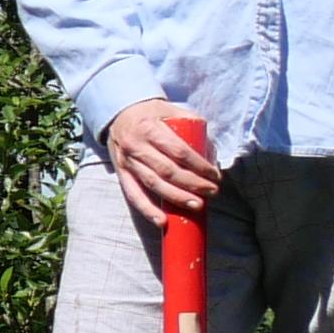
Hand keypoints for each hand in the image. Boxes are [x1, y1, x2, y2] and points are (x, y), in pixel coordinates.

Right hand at [101, 97, 220, 222]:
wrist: (118, 113)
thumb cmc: (151, 114)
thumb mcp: (172, 111)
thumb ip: (193, 127)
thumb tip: (211, 155)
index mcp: (151, 128)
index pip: (179, 151)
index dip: (199, 166)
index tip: (215, 175)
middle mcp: (137, 145)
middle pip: (168, 170)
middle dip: (193, 184)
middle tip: (212, 192)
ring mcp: (128, 161)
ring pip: (154, 185)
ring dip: (177, 198)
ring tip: (196, 206)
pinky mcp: (122, 173)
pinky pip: (134, 195)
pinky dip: (147, 210)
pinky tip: (162, 221)